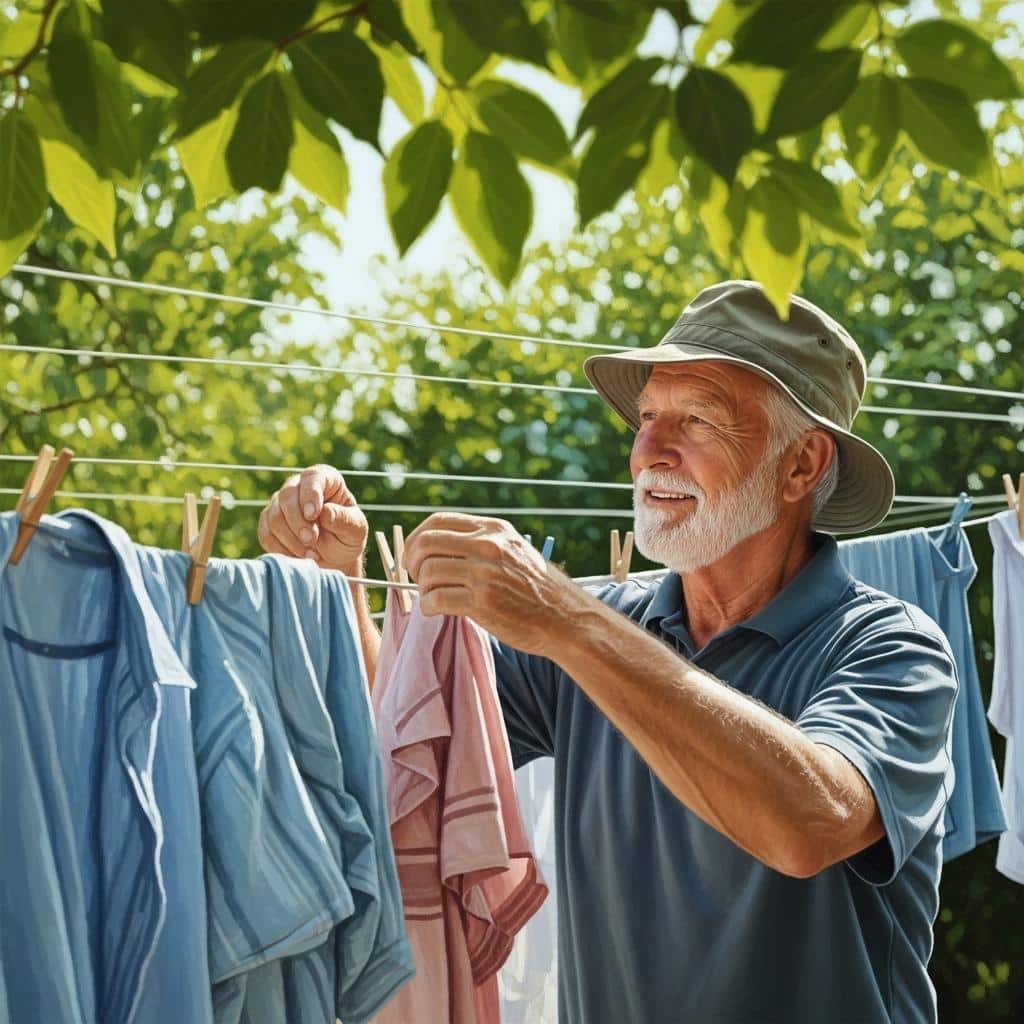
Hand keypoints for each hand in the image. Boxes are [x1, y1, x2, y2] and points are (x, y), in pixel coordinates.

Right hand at [257, 464, 367, 572]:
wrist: (335, 558)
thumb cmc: (347, 537)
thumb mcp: (356, 530)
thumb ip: (344, 520)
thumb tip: (326, 512)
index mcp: (326, 479)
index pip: (312, 477)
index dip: (310, 494)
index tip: (313, 515)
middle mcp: (299, 486)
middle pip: (287, 495)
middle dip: (298, 522)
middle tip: (312, 541)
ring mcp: (280, 503)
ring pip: (274, 516)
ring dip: (291, 539)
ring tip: (311, 554)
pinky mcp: (268, 523)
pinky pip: (266, 534)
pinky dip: (281, 549)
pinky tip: (298, 557)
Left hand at [403, 512, 572, 655]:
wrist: (566, 618)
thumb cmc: (536, 588)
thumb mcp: (513, 550)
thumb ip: (482, 543)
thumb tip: (439, 545)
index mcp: (494, 529)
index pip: (438, 521)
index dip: (417, 537)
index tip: (415, 555)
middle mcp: (489, 546)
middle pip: (426, 543)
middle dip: (412, 561)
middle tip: (417, 577)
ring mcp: (485, 574)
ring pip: (428, 572)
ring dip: (423, 588)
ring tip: (433, 597)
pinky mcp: (483, 602)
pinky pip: (436, 599)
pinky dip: (428, 607)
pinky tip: (436, 610)